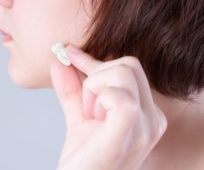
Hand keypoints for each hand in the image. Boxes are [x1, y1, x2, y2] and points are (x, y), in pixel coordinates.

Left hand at [50, 44, 167, 169]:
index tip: (69, 53)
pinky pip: (119, 95)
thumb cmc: (85, 158)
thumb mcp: (79, 116)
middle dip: (96, 78)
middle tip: (87, 108)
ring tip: (90, 117)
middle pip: (127, 65)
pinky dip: (98, 96)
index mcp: (145, 113)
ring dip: (94, 90)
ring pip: (121, 74)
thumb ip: (72, 88)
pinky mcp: (128, 132)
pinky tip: (93, 117)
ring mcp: (144, 126)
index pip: (127, 68)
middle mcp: (151, 118)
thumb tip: (59, 59)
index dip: (95, 60)